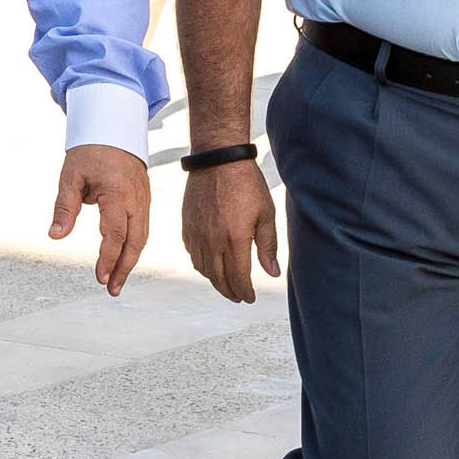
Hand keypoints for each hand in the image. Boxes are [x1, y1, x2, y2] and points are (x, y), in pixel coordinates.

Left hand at [48, 144, 151, 294]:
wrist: (114, 128)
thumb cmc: (90, 151)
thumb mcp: (70, 177)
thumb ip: (64, 207)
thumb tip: (55, 235)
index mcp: (118, 193)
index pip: (115, 233)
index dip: (108, 257)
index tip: (100, 277)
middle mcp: (136, 199)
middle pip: (135, 242)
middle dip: (124, 268)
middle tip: (111, 289)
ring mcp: (144, 200)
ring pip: (142, 238)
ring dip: (130, 261)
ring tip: (116, 282)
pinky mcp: (144, 201)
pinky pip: (142, 229)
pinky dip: (133, 247)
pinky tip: (123, 261)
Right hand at [179, 156, 281, 304]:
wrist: (217, 160)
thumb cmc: (246, 184)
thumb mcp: (265, 214)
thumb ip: (268, 246)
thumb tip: (272, 272)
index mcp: (235, 240)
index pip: (238, 278)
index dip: (245, 292)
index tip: (250, 298)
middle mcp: (212, 241)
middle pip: (219, 279)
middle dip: (230, 292)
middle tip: (239, 297)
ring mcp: (197, 235)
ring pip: (203, 269)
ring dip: (215, 281)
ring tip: (226, 284)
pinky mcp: (187, 226)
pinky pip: (192, 254)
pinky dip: (201, 265)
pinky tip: (210, 264)